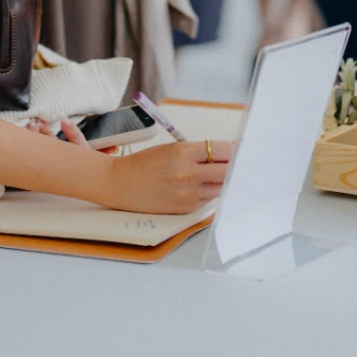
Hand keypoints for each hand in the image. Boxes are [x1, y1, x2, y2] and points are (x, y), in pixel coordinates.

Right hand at [97, 139, 232, 214]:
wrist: (120, 184)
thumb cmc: (145, 163)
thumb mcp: (172, 149)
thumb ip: (198, 152)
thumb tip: (226, 150)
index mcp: (183, 153)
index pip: (223, 150)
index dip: (232, 148)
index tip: (236, 147)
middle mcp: (188, 174)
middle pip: (227, 170)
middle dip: (232, 164)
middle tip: (235, 161)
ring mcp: (188, 194)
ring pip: (220, 186)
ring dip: (221, 180)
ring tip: (215, 173)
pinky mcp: (185, 209)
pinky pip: (208, 199)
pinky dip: (209, 192)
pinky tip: (201, 185)